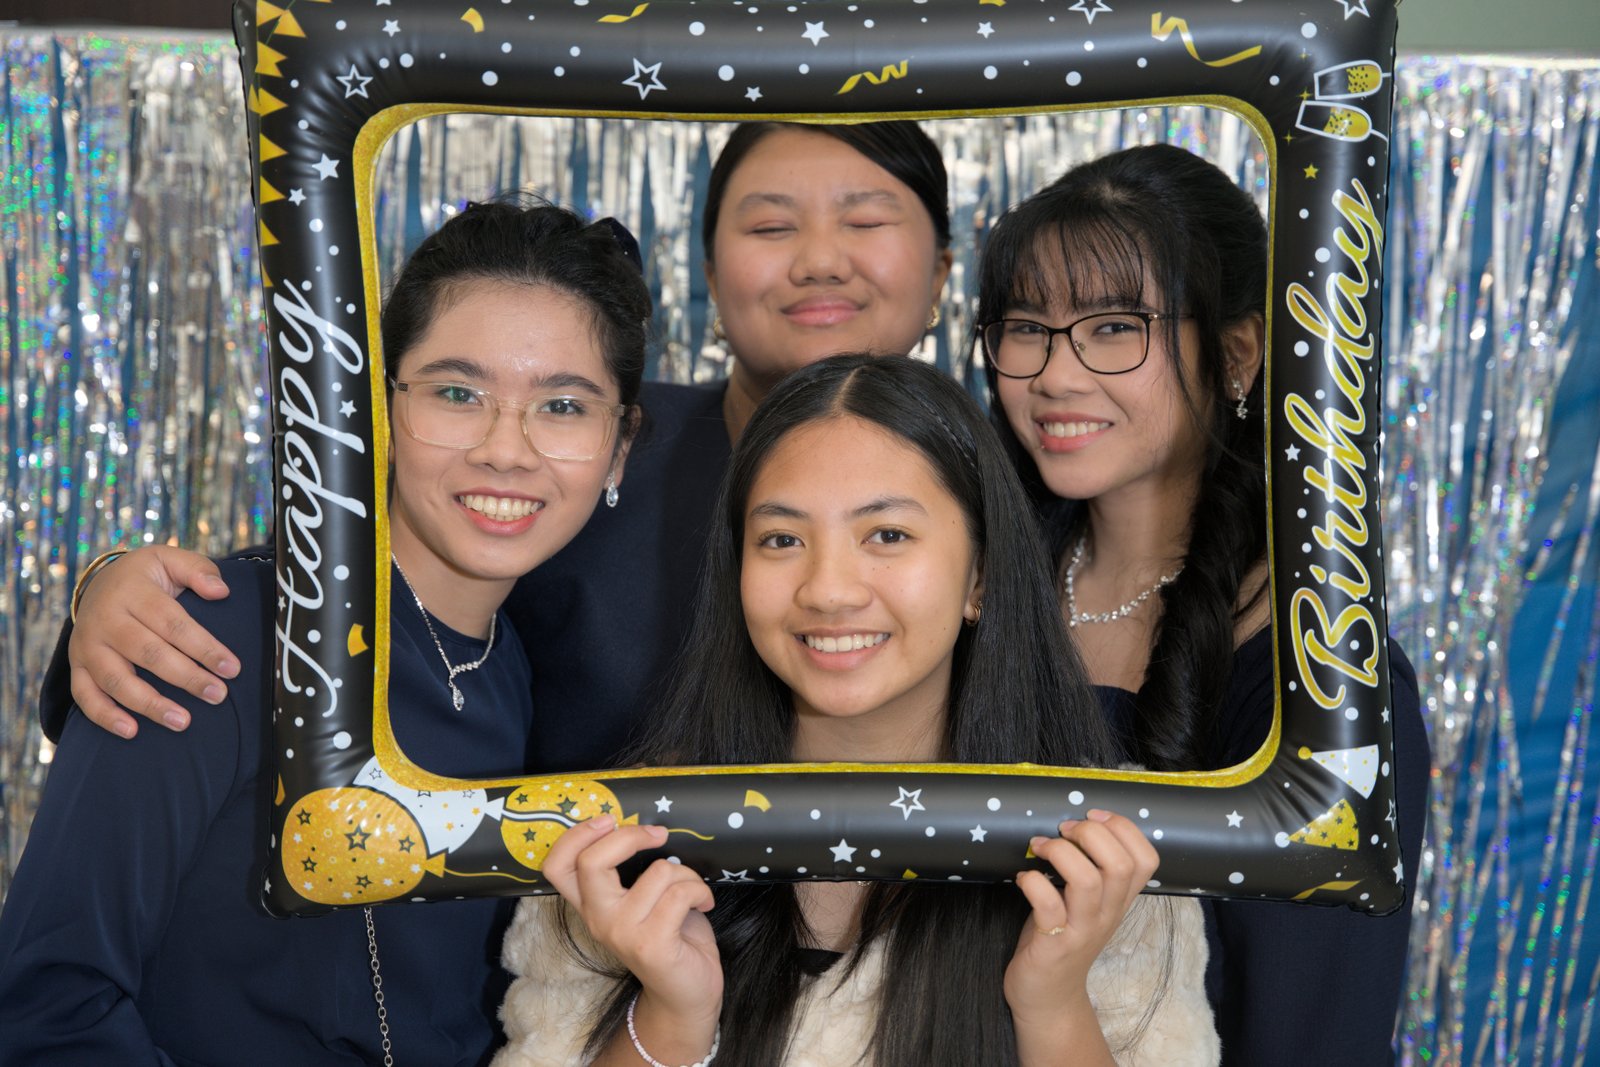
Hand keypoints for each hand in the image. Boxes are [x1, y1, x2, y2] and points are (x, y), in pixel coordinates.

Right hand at [68, 546, 238, 737]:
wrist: (99, 583)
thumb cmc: (146, 577)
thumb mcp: (169, 560)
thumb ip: (198, 570)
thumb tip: (221, 591)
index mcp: (133, 593)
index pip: (173, 624)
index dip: (204, 648)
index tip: (232, 668)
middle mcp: (106, 620)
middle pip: (149, 654)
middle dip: (186, 678)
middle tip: (217, 695)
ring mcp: (87, 645)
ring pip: (117, 680)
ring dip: (150, 704)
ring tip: (183, 722)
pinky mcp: (76, 666)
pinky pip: (84, 695)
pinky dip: (105, 715)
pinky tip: (131, 731)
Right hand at [543, 816, 722, 1061]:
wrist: (686, 993)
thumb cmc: (668, 935)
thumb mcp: (640, 899)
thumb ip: (629, 871)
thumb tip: (644, 826)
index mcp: (590, 905)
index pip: (556, 866)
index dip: (575, 835)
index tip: (608, 820)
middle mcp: (598, 919)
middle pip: (592, 861)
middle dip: (630, 835)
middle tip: (657, 835)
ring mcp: (622, 933)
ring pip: (657, 871)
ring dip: (686, 873)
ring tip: (691, 891)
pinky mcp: (651, 944)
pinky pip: (680, 893)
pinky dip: (700, 891)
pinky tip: (702, 904)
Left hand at [1004, 809, 1158, 1052]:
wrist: (1049, 997)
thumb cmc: (1061, 938)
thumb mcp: (1085, 903)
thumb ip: (1089, 869)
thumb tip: (1072, 825)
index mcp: (1118, 900)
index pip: (1146, 858)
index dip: (1123, 827)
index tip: (1092, 815)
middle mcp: (1107, 913)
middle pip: (1120, 864)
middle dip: (1090, 833)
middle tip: (1064, 830)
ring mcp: (1082, 930)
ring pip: (1088, 881)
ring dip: (1060, 852)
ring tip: (1039, 847)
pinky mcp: (1054, 944)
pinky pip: (1048, 906)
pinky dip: (1032, 882)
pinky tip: (1023, 878)